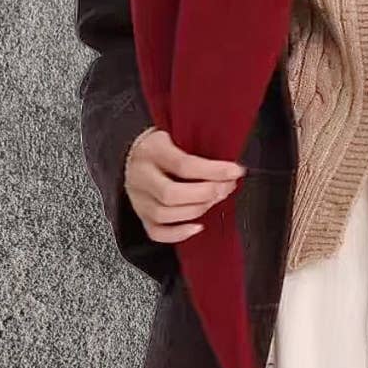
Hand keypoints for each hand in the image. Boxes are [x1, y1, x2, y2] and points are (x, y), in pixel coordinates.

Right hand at [124, 126, 247, 244]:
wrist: (132, 150)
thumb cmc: (161, 143)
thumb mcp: (175, 134)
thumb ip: (197, 147)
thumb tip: (228, 164)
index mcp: (152, 151)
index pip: (184, 164)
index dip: (214, 171)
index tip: (235, 171)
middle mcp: (141, 176)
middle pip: (171, 194)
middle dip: (206, 193)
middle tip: (226, 187)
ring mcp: (138, 198)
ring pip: (164, 214)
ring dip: (197, 210)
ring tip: (215, 199)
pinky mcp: (140, 214)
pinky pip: (156, 232)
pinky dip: (179, 233)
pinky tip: (198, 226)